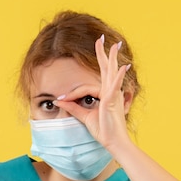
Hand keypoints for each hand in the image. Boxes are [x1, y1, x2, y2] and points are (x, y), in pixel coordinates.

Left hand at [53, 35, 131, 151]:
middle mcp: (110, 92)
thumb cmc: (102, 131)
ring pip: (111, 73)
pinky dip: (117, 77)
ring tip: (113, 45)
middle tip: (102, 38)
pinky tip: (121, 67)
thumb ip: (72, 107)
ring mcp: (112, 96)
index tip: (60, 100)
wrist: (112, 142)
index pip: (87, 87)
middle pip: (106, 69)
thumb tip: (59, 101)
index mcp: (105, 95)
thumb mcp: (84, 117)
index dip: (72, 93)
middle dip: (103, 54)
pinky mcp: (112, 101)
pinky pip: (114, 86)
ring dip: (111, 58)